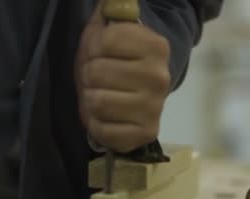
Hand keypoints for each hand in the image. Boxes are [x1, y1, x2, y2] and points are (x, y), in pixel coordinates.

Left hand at [75, 0, 170, 152]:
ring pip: (97, 102)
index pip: (104, 41)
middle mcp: (160, 77)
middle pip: (96, 73)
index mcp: (156, 46)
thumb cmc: (116, 60)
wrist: (138, 95)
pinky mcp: (146, 134)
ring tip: (101, 96)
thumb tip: (110, 3)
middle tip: (97, 80)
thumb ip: (110, 11)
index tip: (99, 54)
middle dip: (88, 76)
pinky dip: (96, 125)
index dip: (92, 48)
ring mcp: (155, 108)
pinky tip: (106, 118)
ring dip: (90, 101)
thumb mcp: (108, 30)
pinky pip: (103, 131)